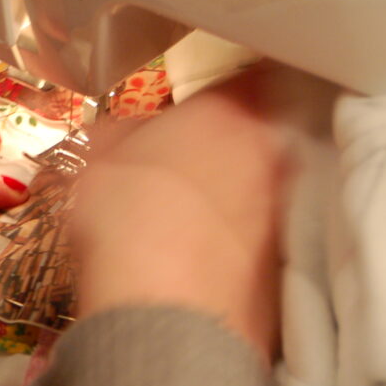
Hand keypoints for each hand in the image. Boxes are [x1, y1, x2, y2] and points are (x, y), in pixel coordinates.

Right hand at [69, 66, 288, 360]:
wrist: (164, 308)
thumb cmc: (126, 213)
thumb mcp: (100, 158)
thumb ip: (121, 134)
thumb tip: (124, 132)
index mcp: (229, 112)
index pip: (250, 77)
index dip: (229, 88)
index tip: (206, 102)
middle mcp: (272, 153)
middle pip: (262, 134)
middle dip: (234, 143)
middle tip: (191, 160)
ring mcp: (285, 210)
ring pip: (265, 188)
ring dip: (238, 195)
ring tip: (194, 215)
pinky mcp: (285, 264)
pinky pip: (261, 238)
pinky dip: (239, 242)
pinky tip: (203, 258)